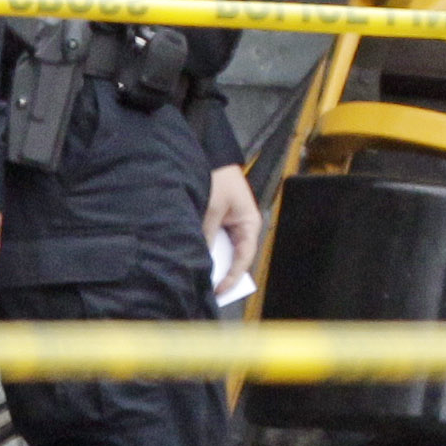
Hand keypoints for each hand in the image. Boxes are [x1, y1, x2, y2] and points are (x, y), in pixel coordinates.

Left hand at [202, 165, 261, 280]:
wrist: (210, 155)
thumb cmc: (218, 178)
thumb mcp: (213, 207)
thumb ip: (207, 233)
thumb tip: (200, 258)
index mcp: (250, 223)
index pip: (244, 257)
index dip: (233, 275)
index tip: (219, 289)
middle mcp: (242, 227)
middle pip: (235, 256)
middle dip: (222, 273)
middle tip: (209, 291)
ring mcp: (229, 224)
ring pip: (223, 249)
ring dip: (213, 261)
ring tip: (200, 279)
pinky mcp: (217, 221)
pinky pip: (213, 240)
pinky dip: (206, 249)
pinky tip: (195, 260)